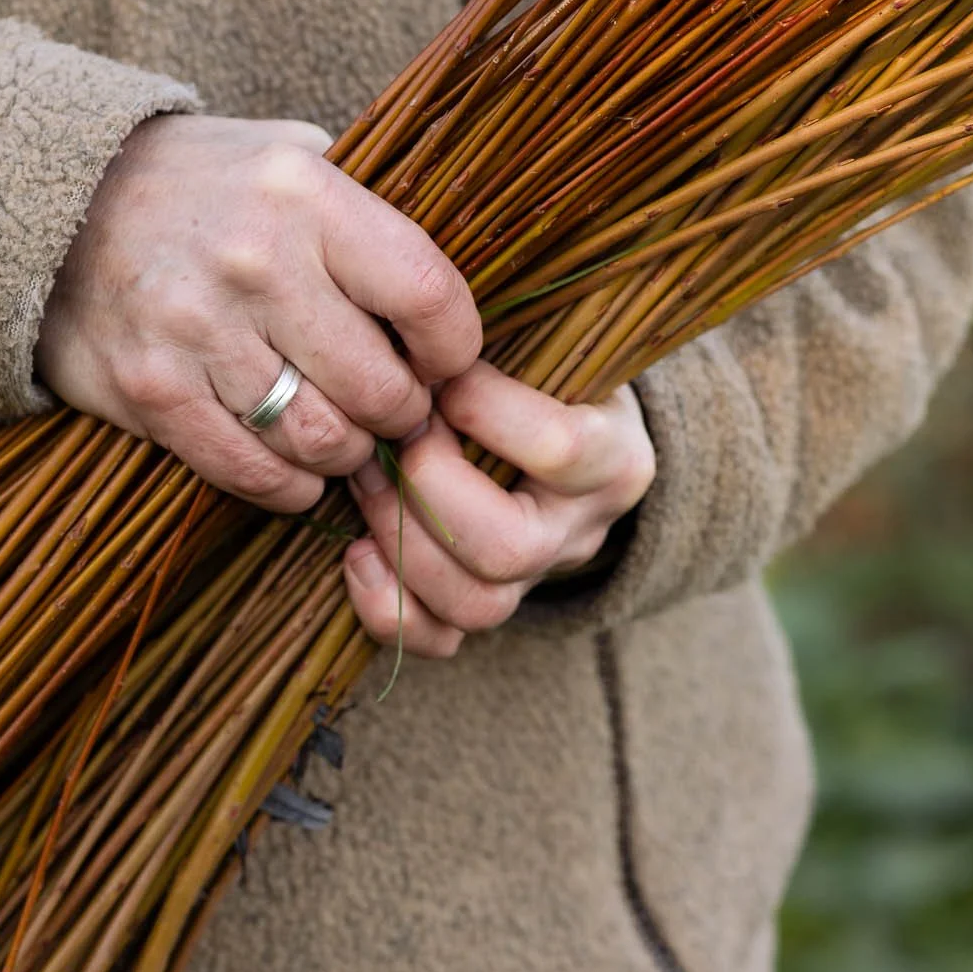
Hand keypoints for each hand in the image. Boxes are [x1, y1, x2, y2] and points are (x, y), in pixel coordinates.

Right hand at [36, 114, 481, 511]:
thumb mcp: (285, 154)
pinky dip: (289, 486)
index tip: (445, 361)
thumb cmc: (198, 187)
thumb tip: (445, 289)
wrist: (53, 204)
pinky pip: (251, 469)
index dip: (456, 348)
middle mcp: (254, 261)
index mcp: (304, 194)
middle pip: (380, 386)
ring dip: (346, 455)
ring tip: (344, 437)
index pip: (427, 294)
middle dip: (404, 415)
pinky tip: (295, 469)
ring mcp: (197, 329)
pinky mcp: (152, 389)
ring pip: (321, 440)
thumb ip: (364, 206)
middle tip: (397, 413)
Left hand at [341, 363, 654, 656]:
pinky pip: (439, 641)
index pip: (559, 447)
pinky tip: (358, 554)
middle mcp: (580, 530)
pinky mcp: (488, 605)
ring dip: (400, 543)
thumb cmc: (547, 375)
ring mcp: (535, 579)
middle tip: (389, 440)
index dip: (483, 410)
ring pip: (474, 604)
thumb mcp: (551, 345)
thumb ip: (498, 342)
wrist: (573, 434)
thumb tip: (414, 330)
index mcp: (614, 457)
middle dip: (428, 491)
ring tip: (366, 482)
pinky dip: (387, 608)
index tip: (441, 372)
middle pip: (508, 547)